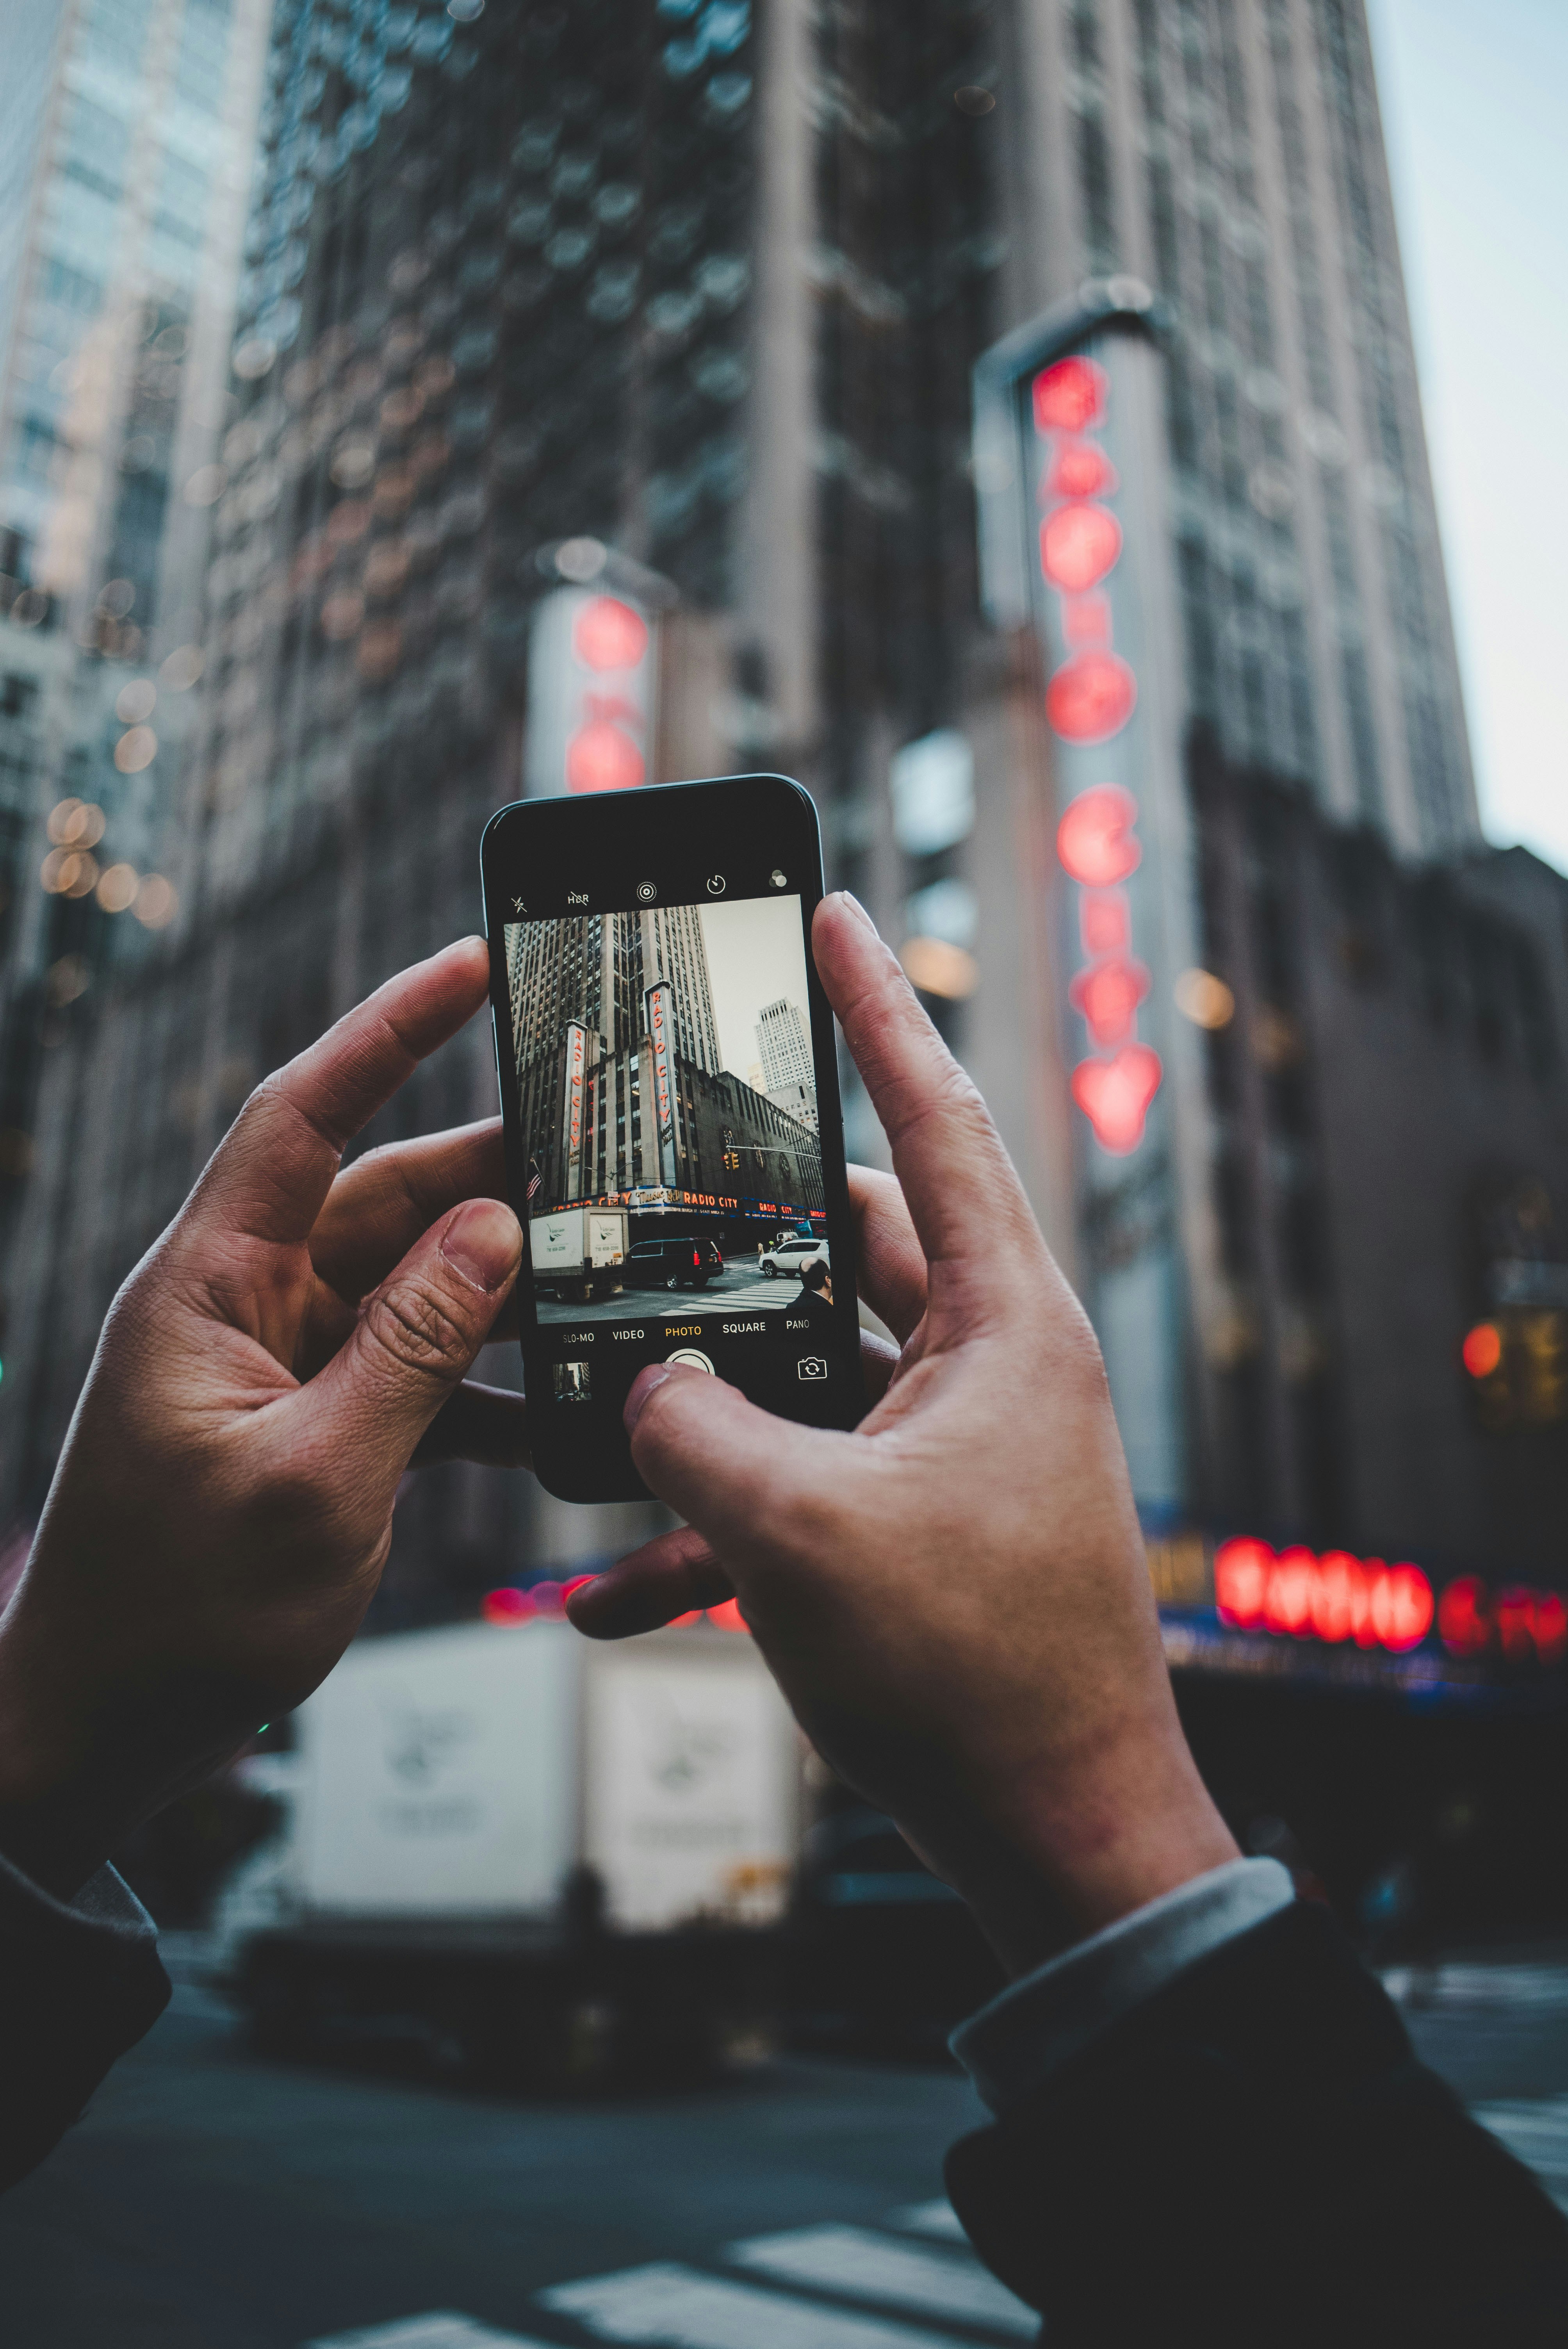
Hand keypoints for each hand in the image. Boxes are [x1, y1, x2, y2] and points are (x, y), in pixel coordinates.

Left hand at [0, 939, 525, 1897]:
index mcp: (207, 1288)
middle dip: (486, 1176)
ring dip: (495, 1285)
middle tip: (598, 1158)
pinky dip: (478, 1381)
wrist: (104, 1727)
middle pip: (377, 1197)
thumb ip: (411, 1350)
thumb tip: (490, 1232)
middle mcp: (239, 1304)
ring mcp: (274, 1363)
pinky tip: (554, 1402)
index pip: (299, 1119)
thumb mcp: (316, 1480)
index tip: (467, 965)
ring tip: (598, 1270)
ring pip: (406, 1283)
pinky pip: (407, 1368)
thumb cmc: (179, 1616)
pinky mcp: (305, 1420)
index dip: (385, 1032)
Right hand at [571, 895, 1235, 1972]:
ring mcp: (955, 1451)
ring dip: (706, 1420)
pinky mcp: (921, 1531)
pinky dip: (720, 1534)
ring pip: (807, 1384)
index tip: (835, 915)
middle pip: (848, 1253)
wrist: (1056, 1839)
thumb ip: (694, 1436)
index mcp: (1004, 1326)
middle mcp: (988, 1368)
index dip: (878, 1011)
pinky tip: (616, 1597)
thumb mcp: (799, 1537)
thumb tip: (643, 1387)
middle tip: (646, 1196)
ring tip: (599, 1423)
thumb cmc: (968, 1676)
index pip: (939, 1120)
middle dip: (734, 1247)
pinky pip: (806, 1495)